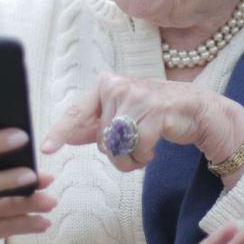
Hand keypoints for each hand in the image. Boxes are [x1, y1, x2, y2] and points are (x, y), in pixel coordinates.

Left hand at [42, 72, 243, 174]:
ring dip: (131, 158)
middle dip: (117, 152)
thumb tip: (67, 136)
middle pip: (101, 140)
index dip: (60, 132)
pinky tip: (155, 147)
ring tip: (145, 147)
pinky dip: (145, 157)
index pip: (77, 112)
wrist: (196, 109)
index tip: (46, 148)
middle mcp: (118, 87)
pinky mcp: (155, 111)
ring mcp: (136, 97)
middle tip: (134, 144)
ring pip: (117, 147)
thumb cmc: (156, 112)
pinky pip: (138, 150)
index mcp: (105, 85)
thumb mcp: (123, 116)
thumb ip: (96, 125)